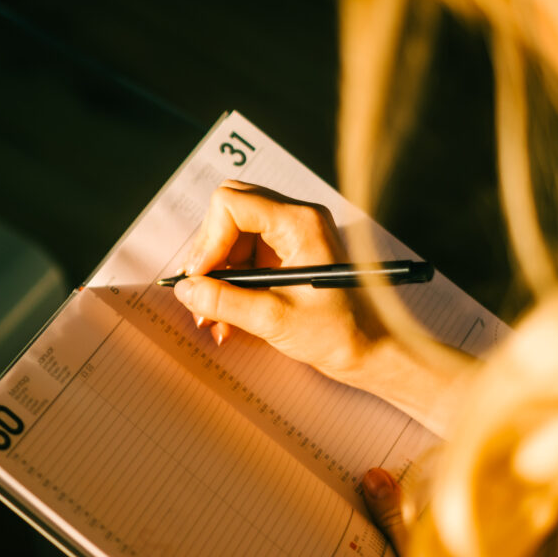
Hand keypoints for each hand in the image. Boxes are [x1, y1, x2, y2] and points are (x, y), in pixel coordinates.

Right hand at [175, 180, 386, 385]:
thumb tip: (186, 290)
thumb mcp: (273, 319)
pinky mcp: (286, 256)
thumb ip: (223, 302)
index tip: (199, 278)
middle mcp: (295, 220)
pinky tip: (227, 319)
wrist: (371, 352)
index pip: (231, 205)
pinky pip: (244, 259)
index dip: (207, 240)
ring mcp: (291, 236)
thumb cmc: (339, 332)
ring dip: (216, 277)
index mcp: (299, 223)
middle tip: (200, 293)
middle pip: (229, 214)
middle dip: (209, 256)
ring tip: (213, 318)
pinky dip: (230, 286)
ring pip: (232, 239)